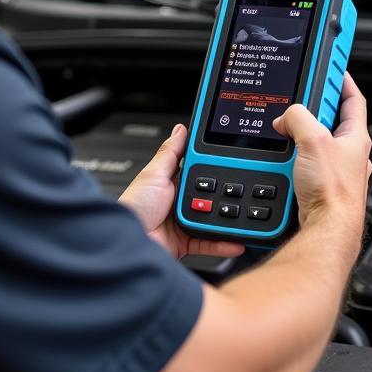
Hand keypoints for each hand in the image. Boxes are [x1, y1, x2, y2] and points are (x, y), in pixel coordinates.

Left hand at [119, 124, 245, 260]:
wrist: (128, 242)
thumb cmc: (134, 207)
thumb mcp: (154, 173)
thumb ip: (170, 152)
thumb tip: (180, 129)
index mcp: (171, 183)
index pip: (197, 171)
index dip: (213, 166)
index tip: (231, 161)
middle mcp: (178, 202)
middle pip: (209, 195)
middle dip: (225, 194)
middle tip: (241, 189)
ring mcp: (183, 222)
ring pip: (212, 219)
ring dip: (227, 219)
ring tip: (243, 214)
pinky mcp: (186, 242)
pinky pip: (210, 242)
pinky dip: (223, 243)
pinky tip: (236, 240)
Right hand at [272, 72, 371, 240]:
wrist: (325, 232)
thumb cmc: (333, 195)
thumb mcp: (313, 141)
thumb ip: (298, 118)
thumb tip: (286, 116)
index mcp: (355, 137)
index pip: (353, 99)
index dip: (342, 80)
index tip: (332, 66)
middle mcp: (347, 153)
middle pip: (329, 119)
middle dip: (312, 109)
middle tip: (298, 99)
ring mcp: (333, 170)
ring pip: (314, 142)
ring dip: (298, 135)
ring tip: (285, 132)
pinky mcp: (318, 184)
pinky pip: (303, 161)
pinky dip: (291, 156)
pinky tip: (281, 158)